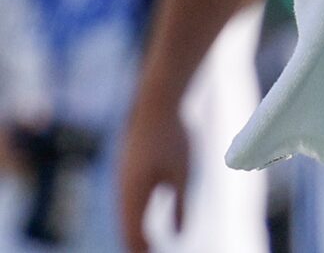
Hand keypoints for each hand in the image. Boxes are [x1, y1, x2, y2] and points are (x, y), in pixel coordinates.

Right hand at [114, 94, 189, 252]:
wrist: (156, 103)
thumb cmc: (173, 137)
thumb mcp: (183, 173)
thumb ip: (181, 205)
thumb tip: (179, 234)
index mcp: (134, 194)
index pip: (134, 233)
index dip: (142, 250)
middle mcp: (122, 189)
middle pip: (126, 227)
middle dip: (136, 244)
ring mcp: (122, 178)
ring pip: (125, 214)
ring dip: (133, 231)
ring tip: (143, 247)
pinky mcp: (127, 169)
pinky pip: (128, 200)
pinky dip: (133, 216)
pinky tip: (140, 221)